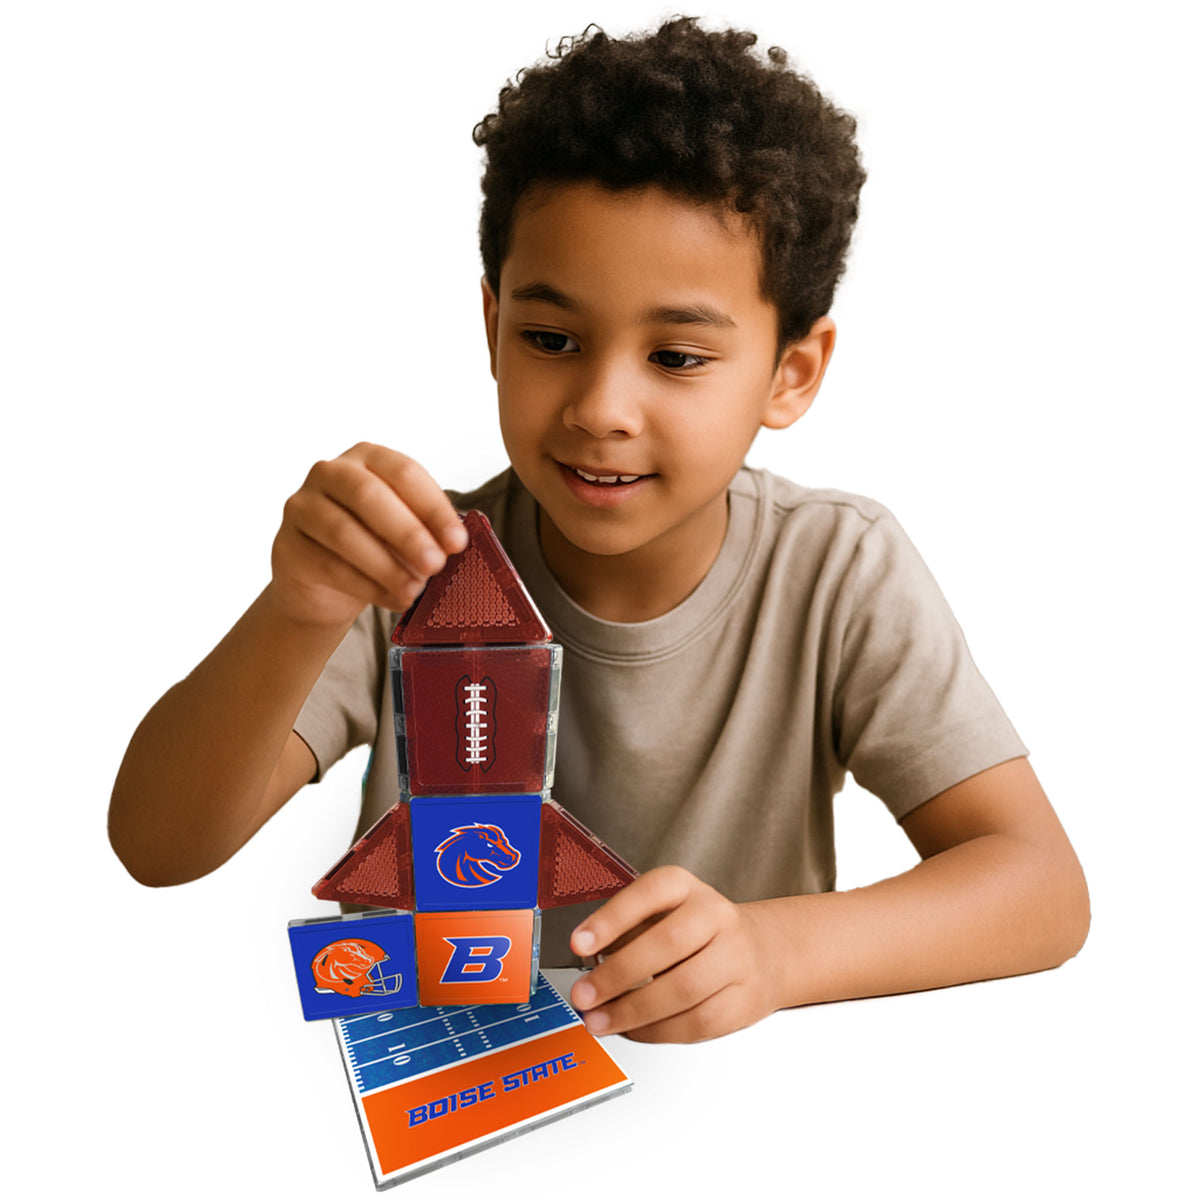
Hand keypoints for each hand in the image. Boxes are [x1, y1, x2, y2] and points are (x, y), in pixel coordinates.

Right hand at [268, 442, 467, 628]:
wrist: (323, 584)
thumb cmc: (374, 546)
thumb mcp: (404, 533)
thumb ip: (426, 532)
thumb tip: (451, 545)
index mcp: (367, 457)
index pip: (404, 473)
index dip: (433, 508)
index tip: (457, 541)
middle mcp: (330, 473)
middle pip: (368, 496)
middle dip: (408, 533)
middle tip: (435, 564)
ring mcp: (302, 506)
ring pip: (344, 532)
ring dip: (386, 565)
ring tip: (414, 590)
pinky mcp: (287, 545)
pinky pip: (328, 565)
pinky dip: (366, 586)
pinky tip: (392, 599)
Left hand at [568, 865, 778, 1042]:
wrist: (764, 952)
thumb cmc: (698, 932)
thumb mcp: (663, 913)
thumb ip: (627, 932)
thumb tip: (589, 965)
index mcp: (686, 888)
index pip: (650, 893)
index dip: (613, 918)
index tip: (579, 943)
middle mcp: (715, 916)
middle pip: (668, 944)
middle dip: (618, 974)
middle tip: (584, 995)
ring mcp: (735, 957)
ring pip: (684, 989)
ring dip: (634, 1011)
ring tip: (600, 1020)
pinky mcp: (743, 999)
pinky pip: (697, 1022)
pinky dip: (659, 1031)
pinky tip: (634, 1029)